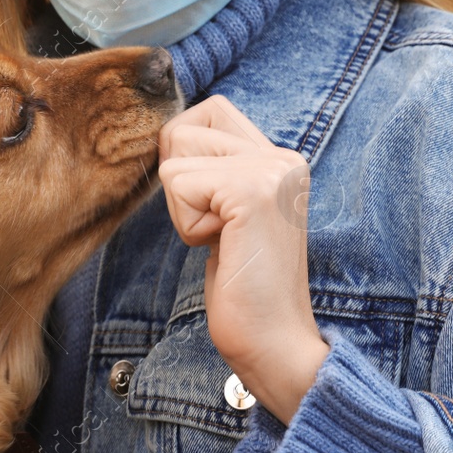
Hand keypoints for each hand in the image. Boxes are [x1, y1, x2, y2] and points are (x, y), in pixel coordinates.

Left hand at [157, 94, 329, 423]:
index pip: (210, 110)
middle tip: (218, 229)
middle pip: (184, 128)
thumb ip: (216, 168)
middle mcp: (283, 156)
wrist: (273, 342)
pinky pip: (178, 184)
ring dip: (183, 208)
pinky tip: (222, 248)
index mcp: (281, 158)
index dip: (187, 157)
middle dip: (180, 182)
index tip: (215, 211)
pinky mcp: (252, 191)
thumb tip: (169, 132)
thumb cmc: (245, 287)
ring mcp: (271, 170)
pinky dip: (187, 224)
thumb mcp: (229, 213)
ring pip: (175, 156)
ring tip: (223, 239)